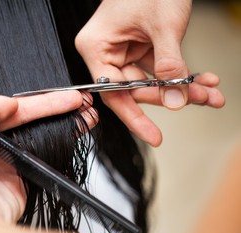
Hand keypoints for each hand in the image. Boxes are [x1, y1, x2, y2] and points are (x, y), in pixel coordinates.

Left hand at [0, 90, 93, 232]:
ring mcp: (5, 162)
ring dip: (63, 125)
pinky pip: (44, 157)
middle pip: (29, 120)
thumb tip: (7, 105)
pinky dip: (61, 146)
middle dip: (56, 109)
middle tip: (79, 103)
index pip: (10, 107)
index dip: (37, 100)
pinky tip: (73, 135)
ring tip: (84, 115)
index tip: (59, 95)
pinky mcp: (20, 178)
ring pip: (40, 136)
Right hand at [75, 0, 224, 145]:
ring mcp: (123, 51)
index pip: (112, 92)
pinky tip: (202, 78)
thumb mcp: (163, 25)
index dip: (133, 115)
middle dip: (171, 95)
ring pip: (151, 81)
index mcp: (97, 47)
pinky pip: (159, 69)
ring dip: (181, 86)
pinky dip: (180, 73)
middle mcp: (106, 52)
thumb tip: (174, 100)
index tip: (153, 135)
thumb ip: (168, 64)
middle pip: (135, 89)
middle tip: (198, 100)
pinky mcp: (139, 48)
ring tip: (207, 91)